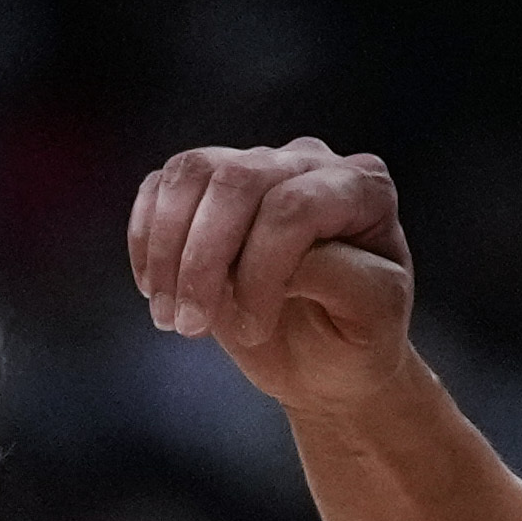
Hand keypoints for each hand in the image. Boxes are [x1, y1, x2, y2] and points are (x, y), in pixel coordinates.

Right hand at [129, 140, 423, 416]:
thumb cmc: (356, 339)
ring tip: (170, 315)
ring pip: (192, 172)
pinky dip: (147, 238)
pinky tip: (156, 289)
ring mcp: (255, 166)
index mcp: (363, 188)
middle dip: (203, 260)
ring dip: (168, 250)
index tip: (253, 330)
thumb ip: (346, 279)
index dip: (261, 271)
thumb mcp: (374, 320)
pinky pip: (161, 186)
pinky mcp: (209, 186)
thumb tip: (288, 260)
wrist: (324, 357)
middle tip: (191, 328)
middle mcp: (308, 163)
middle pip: (237, 180)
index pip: (294, 207)